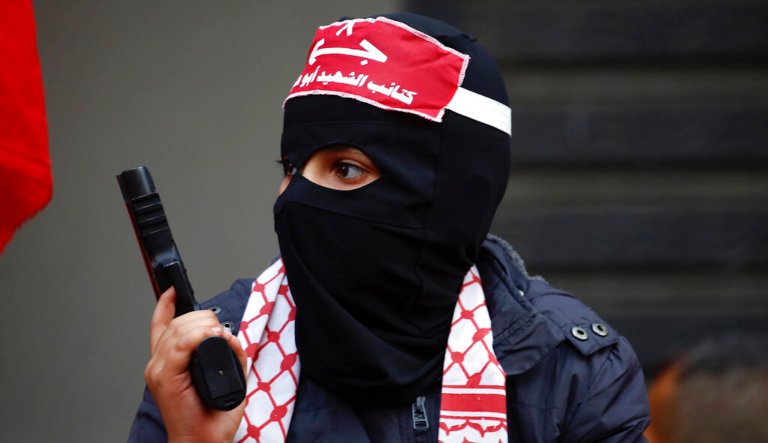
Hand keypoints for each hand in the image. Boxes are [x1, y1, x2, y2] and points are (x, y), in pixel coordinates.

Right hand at [145, 287, 246, 442]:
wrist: (203, 441)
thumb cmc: (210, 415)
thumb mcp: (222, 375)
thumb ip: (225, 353)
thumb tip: (230, 336)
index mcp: (167, 363)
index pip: (161, 326)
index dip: (166, 305)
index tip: (173, 290)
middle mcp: (158, 364)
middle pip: (176, 323)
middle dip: (201, 317)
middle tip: (219, 328)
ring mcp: (159, 371)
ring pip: (178, 330)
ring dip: (203, 325)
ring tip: (219, 335)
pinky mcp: (166, 378)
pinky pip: (179, 346)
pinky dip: (197, 336)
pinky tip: (211, 337)